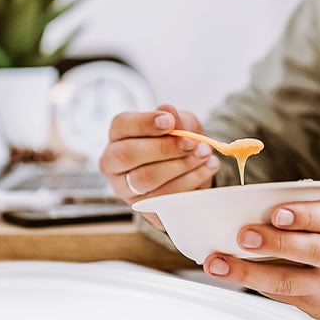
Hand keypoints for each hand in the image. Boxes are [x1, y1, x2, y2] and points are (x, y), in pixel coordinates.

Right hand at [99, 104, 220, 228]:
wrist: (188, 170)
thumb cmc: (177, 143)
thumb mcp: (181, 124)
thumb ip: (176, 118)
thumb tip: (168, 111)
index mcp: (117, 136)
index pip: (121, 125)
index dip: (144, 123)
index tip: (169, 122)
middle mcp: (113, 164)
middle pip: (128, 154)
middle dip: (163, 148)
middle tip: (192, 143)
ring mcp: (126, 189)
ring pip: (145, 179)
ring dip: (180, 166)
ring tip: (204, 155)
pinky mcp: (143, 208)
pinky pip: (162, 198)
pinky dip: (189, 182)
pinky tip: (206, 169)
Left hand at [202, 199, 319, 319]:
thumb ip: (319, 214)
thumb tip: (270, 209)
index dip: (304, 215)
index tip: (278, 213)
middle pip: (310, 251)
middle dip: (273, 244)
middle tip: (243, 236)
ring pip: (288, 282)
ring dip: (248, 274)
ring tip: (219, 263)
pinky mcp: (317, 309)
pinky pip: (282, 296)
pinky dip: (255, 284)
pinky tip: (232, 275)